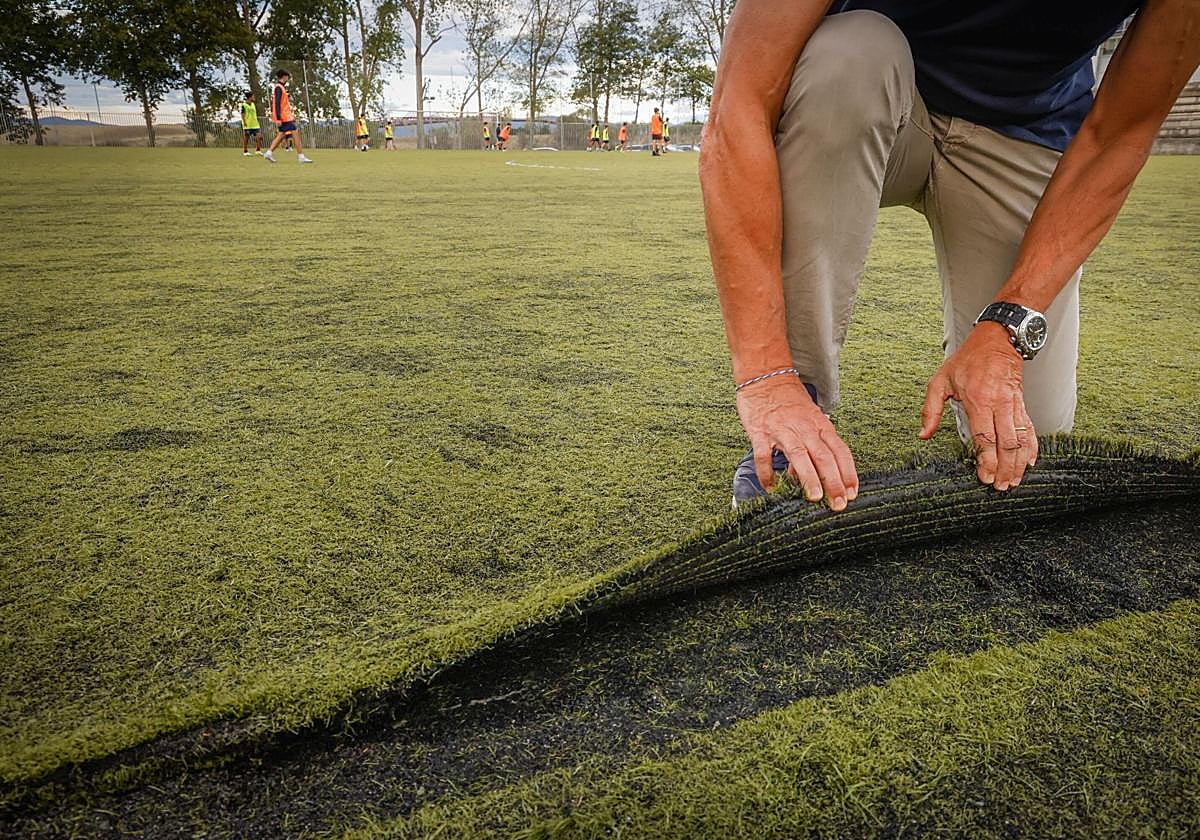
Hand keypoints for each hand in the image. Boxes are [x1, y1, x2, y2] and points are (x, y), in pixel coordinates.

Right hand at [736, 376, 858, 510]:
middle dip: (834, 482)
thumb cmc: (788, 399)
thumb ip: (811, 445)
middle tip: (838, 504)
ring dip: (809, 477)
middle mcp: (805, 428)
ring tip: (814, 497)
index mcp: (820, 425)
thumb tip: (805, 474)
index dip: (848, 473)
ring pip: (800, 455)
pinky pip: (764, 456)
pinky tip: (771, 488)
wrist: (764, 376)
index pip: (840, 451)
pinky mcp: (760, 432)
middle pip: (824, 456)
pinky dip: (767, 473)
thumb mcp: (807, 419)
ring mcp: (782, 430)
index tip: (852, 493)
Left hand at [919, 322, 1037, 489]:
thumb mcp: (940, 381)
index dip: (987, 460)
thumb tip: (922, 435)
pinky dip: (1032, 447)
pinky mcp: (1021, 403)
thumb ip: (931, 410)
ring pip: (1021, 439)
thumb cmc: (967, 360)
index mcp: (978, 401)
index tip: (984, 477)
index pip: (985, 438)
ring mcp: (1013, 404)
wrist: (997, 339)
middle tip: (1000, 487)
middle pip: (1007, 444)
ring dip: (1018, 463)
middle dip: (1005, 468)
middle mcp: (999, 404)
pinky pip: (1029, 428)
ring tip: (1013, 481)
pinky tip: (1030, 462)